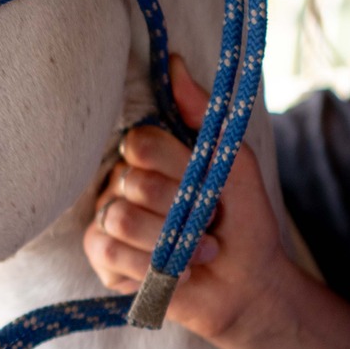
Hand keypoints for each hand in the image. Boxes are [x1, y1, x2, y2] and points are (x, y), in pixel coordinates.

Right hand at [82, 57, 288, 346]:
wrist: (248, 285)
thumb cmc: (243, 222)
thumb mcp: (235, 163)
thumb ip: (204, 116)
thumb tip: (175, 63)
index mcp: (151, 158)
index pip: (140, 143)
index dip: (174, 166)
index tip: (204, 185)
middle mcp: (122, 184)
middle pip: (132, 182)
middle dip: (179, 212)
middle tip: (206, 226)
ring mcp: (107, 221)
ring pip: (120, 218)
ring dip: (169, 244)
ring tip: (196, 254)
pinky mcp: (102, 259)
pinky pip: (109, 251)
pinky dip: (149, 267)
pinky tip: (173, 272)